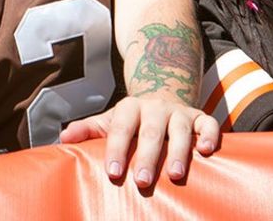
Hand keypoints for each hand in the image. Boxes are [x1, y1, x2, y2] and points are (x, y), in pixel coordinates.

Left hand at [59, 97, 218, 187]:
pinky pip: (208, 123)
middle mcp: (156, 107)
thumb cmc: (132, 118)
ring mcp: (179, 111)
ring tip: (175, 175)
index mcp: (130, 108)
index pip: (121, 128)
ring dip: (179, 151)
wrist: (162, 91)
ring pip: (181, 129)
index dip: (117, 149)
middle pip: (152, 132)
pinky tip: (207, 152)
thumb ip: (88, 130)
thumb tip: (63, 139)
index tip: (113, 172)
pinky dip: (209, 135)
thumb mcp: (109, 121)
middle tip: (142, 181)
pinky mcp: (199, 116)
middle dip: (147, 157)